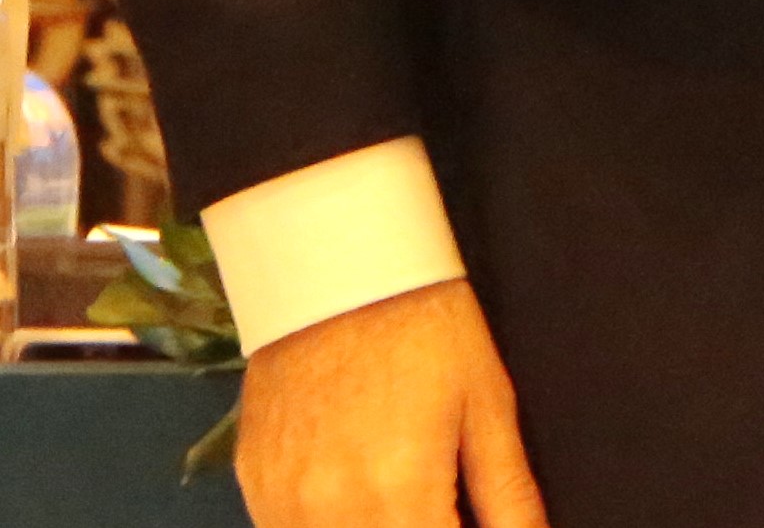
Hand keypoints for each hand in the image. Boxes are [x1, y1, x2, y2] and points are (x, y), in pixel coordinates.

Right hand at [234, 276, 549, 527]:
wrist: (338, 268)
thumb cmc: (427, 330)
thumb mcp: (488, 407)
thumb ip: (508, 494)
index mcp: (398, 493)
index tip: (463, 519)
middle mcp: (329, 509)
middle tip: (437, 506)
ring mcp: (280, 499)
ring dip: (371, 527)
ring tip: (400, 495)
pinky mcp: (249, 481)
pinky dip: (324, 523)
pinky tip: (355, 492)